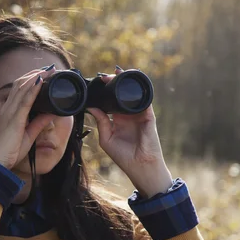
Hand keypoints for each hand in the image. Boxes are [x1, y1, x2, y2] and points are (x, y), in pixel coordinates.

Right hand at [0, 66, 56, 169]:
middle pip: (22, 84)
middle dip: (36, 74)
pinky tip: (40, 81)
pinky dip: (33, 89)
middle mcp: (9, 108)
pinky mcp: (14, 119)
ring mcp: (10, 112)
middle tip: (50, 68)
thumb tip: (51, 113)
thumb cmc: (9, 151)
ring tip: (49, 70)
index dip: (32, 79)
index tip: (45, 74)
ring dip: (36, 76)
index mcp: (11, 111)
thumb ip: (39, 123)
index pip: (21, 90)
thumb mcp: (29, 135)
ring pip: (23, 88)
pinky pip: (24, 100)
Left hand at [87, 66, 172, 197]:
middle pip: (121, 94)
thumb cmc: (123, 156)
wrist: (140, 166)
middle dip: (114, 83)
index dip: (104, 92)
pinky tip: (131, 81)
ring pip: (132, 94)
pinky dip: (139, 89)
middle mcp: (128, 115)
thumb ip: (101, 122)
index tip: (96, 83)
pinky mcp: (148, 115)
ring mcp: (138, 114)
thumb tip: (91, 106)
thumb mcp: (106, 138)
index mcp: (118, 120)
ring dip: (125, 83)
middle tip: (104, 76)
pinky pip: (144, 99)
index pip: (111, 101)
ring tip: (116, 73)